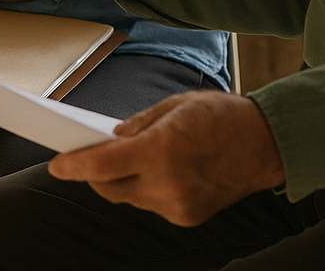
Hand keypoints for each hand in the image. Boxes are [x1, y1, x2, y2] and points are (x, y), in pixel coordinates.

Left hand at [48, 91, 284, 226]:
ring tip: (128, 159)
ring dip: (122, 180)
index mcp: (161, 151)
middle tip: (88, 154)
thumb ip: (136, 126)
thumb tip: (109, 140)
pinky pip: (151, 204)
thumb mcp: (173, 107)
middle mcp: (167, 184)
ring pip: (129, 198)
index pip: (101, 167)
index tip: (55, 164)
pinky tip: (156, 171)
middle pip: (109, 188)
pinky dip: (146, 189)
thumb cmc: (221, 117)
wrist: (268, 144)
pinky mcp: (188, 217)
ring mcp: (178, 205)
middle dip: (94, 173)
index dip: (72, 167)